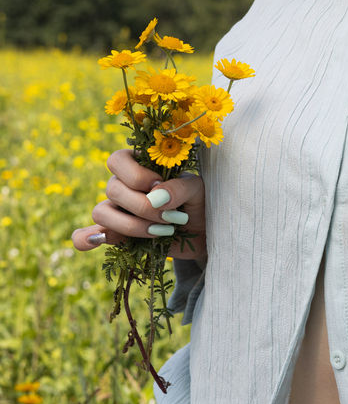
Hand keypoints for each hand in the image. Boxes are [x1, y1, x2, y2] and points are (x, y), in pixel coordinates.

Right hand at [72, 148, 205, 262]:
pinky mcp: (118, 235)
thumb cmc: (199, 202)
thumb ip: (179, 187)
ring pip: (102, 213)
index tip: (159, 185)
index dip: (135, 175)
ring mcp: (118, 210)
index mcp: (139, 165)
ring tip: (160, 231)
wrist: (205, 232)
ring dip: (130, 225)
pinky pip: (91, 236)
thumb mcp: (197, 188)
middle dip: (142, 207)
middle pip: (112, 190)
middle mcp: (124, 185)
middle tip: (171, 217)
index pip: (117, 161)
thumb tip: (155, 197)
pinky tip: (91, 242)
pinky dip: (85, 239)